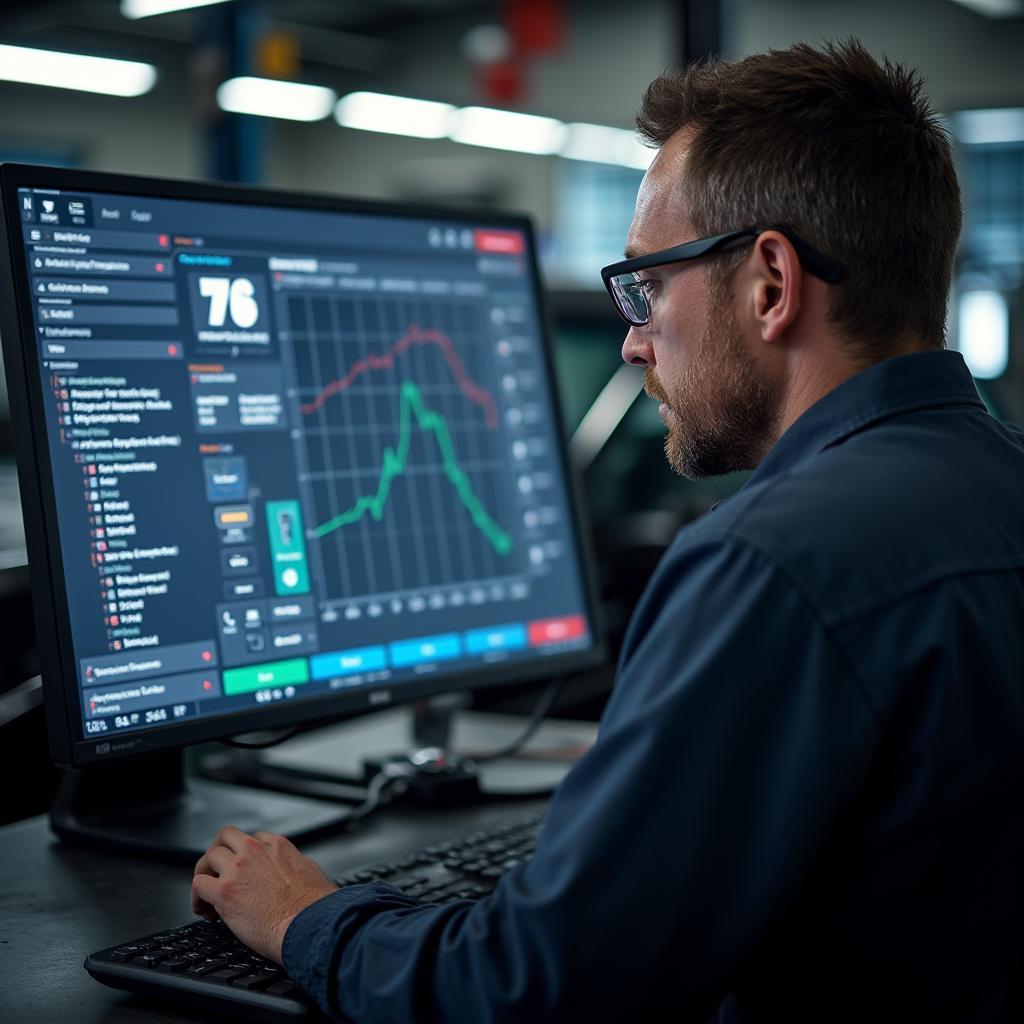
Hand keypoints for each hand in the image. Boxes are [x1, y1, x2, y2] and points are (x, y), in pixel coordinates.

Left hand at [192, 826, 338, 962]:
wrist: (308, 924)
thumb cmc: (314, 907)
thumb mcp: (311, 872)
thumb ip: (296, 866)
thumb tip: (295, 871)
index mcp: (278, 846)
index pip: (252, 839)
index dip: (244, 855)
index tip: (243, 872)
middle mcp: (255, 851)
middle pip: (226, 836)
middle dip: (218, 853)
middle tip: (217, 873)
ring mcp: (238, 869)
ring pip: (209, 856)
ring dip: (205, 873)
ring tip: (207, 894)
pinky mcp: (224, 892)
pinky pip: (198, 884)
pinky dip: (197, 898)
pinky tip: (205, 911)